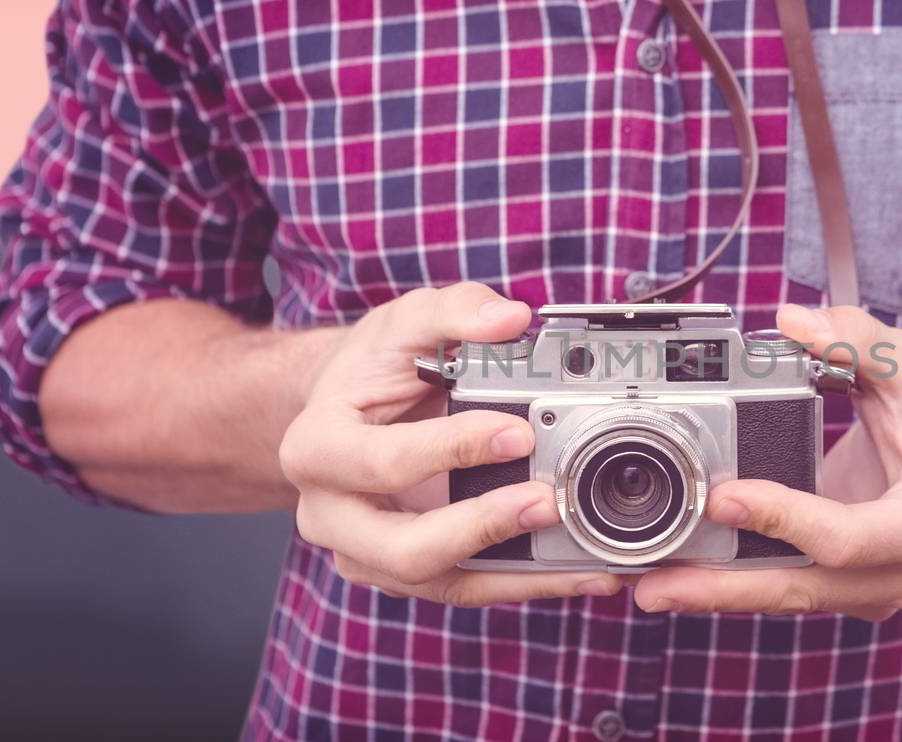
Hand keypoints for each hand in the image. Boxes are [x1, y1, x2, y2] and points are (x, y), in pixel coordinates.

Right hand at [280, 282, 622, 605]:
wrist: (353, 411)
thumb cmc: (375, 368)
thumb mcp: (405, 321)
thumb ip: (455, 310)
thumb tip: (511, 319)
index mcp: (316, 448)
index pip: (381, 463)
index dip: (451, 450)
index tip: (518, 431)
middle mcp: (330, 515)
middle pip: (403, 549)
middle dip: (482, 529)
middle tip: (547, 501)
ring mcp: (368, 555)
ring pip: (442, 585)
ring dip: (517, 573)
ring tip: (584, 556)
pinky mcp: (410, 575)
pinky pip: (471, 590)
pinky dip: (531, 584)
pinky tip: (585, 573)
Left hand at [633, 304, 901, 620]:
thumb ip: (855, 338)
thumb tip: (793, 324)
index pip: (850, 537)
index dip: (784, 521)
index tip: (723, 498)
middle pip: (807, 586)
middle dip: (726, 587)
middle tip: (655, 585)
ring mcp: (877, 586)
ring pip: (790, 596)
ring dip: (719, 593)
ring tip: (649, 587)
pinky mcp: (848, 586)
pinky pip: (787, 588)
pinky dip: (734, 584)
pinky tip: (681, 576)